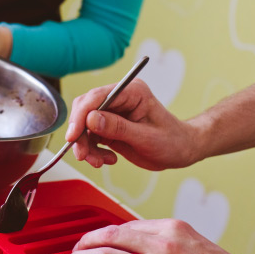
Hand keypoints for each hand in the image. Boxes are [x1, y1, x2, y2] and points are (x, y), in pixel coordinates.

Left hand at [63, 219, 254, 253]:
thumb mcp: (192, 242)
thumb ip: (161, 238)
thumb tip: (131, 239)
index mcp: (170, 227)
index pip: (124, 225)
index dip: (101, 233)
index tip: (91, 240)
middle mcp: (161, 243)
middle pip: (109, 236)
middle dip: (85, 242)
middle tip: (74, 249)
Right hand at [65, 80, 198, 169]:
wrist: (181, 151)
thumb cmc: (173, 141)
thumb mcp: (146, 137)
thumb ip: (118, 128)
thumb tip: (91, 119)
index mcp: (131, 92)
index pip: (96, 97)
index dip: (81, 116)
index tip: (73, 136)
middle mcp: (119, 99)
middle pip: (85, 110)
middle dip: (80, 134)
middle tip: (82, 154)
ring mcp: (113, 113)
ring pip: (84, 126)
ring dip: (86, 146)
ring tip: (99, 161)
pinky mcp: (109, 126)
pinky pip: (91, 137)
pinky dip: (93, 151)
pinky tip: (107, 159)